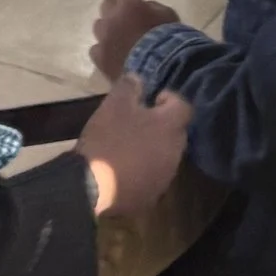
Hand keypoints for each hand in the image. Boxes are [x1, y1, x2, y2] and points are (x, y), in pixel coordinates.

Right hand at [80, 72, 190, 218]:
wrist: (92, 186)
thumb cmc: (108, 139)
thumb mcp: (115, 102)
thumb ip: (130, 85)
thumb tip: (138, 79)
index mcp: (170, 127)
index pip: (184, 107)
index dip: (170, 99)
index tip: (152, 99)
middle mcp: (175, 152)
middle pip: (176, 133)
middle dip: (161, 125)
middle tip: (138, 120)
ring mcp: (165, 177)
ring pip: (165, 156)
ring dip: (153, 148)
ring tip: (130, 146)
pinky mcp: (152, 196)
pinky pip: (153, 177)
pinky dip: (144, 170)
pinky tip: (124, 169)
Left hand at [92, 0, 179, 77]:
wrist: (158, 71)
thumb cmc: (167, 41)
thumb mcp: (169, 16)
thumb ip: (154, 8)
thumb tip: (145, 8)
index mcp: (129, 4)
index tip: (138, 6)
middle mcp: (111, 17)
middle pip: (106, 6)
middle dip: (116, 12)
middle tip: (127, 23)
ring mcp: (103, 38)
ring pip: (99, 26)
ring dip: (108, 30)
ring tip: (120, 41)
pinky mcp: (99, 58)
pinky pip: (96, 49)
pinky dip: (104, 51)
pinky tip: (114, 57)